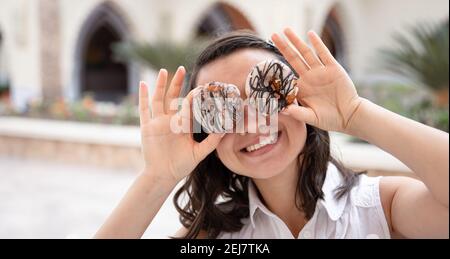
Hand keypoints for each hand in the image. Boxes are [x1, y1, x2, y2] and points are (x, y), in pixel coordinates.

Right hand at [139, 67, 223, 183]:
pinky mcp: (147, 127)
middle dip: (177, 83)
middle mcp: (170, 121)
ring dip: (160, 85)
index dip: (194, 96)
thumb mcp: (199, 153)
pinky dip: (142, 97)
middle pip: (173, 97)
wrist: (163, 175)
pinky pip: (144, 110)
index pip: (189, 106)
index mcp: (183, 125)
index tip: (201, 85)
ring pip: (158, 99)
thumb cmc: (181, 165)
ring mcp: (158, 123)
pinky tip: (143, 84)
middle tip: (183, 68)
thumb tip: (225, 130)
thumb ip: (211, 142)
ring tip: (163, 71)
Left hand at [271, 28, 362, 132]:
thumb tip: (283, 110)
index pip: (287, 75)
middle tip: (273, 35)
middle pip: (293, 58)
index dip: (277, 67)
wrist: (349, 116)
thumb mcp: (312, 118)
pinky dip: (317, 43)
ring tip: (286, 30)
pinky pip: (324, 53)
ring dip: (296, 41)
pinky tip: (310, 34)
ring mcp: (320, 72)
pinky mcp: (333, 68)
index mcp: (301, 89)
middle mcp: (309, 77)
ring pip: (306, 53)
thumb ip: (298, 113)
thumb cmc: (329, 119)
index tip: (265, 60)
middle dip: (283, 47)